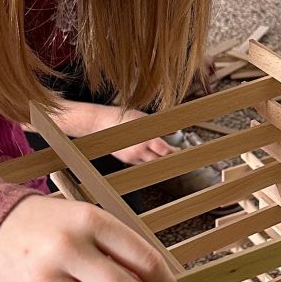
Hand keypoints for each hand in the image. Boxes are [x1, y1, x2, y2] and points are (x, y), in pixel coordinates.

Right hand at [44, 99, 174, 167]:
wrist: (100, 124)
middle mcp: (139, 150)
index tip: (180, 152)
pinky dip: (147, 160)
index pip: (165, 151)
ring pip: (150, 164)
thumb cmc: (121, 118)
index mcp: (146, 138)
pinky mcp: (126, 160)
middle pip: (159, 161)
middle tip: (175, 155)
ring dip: (158, 160)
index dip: (174, 153)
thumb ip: (159, 126)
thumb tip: (174, 130)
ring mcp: (132, 157)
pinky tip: (149, 155)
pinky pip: (141, 163)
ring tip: (164, 155)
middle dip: (168, 159)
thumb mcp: (143, 118)